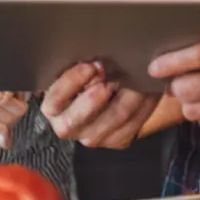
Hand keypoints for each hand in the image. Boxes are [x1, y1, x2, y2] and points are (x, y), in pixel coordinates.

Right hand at [0, 69, 27, 149]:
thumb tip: (4, 98)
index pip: (14, 83)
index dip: (22, 97)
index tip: (19, 106)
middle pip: (15, 102)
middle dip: (18, 115)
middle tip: (10, 123)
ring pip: (7, 117)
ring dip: (11, 128)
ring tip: (5, 134)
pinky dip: (4, 138)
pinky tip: (3, 143)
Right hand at [41, 62, 160, 148]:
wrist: (107, 91)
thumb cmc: (87, 74)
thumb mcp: (77, 67)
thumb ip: (79, 64)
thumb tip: (93, 58)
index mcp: (54, 107)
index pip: (55, 99)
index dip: (72, 82)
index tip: (90, 66)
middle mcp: (69, 127)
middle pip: (77, 119)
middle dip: (96, 96)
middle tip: (110, 76)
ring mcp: (93, 137)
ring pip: (111, 119)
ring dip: (125, 97)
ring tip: (133, 77)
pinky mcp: (116, 141)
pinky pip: (132, 124)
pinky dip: (143, 104)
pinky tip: (146, 88)